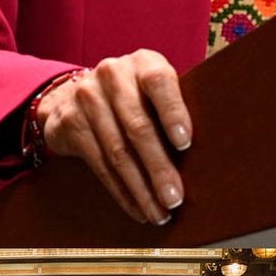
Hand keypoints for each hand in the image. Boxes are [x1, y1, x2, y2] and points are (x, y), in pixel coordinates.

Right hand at [39, 53, 192, 225]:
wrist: (71, 94)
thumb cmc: (133, 96)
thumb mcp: (151, 89)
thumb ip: (173, 108)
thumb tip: (206, 156)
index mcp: (143, 63)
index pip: (159, 82)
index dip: (173, 112)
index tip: (185, 143)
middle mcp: (113, 75)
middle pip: (138, 126)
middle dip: (159, 168)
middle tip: (174, 199)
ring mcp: (87, 97)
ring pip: (117, 151)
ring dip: (141, 188)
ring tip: (159, 213)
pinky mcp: (69, 122)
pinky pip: (99, 164)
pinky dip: (121, 191)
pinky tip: (137, 208)